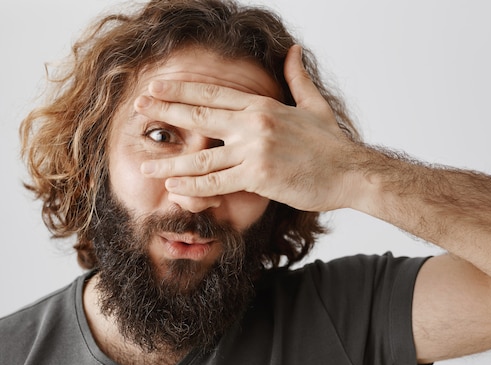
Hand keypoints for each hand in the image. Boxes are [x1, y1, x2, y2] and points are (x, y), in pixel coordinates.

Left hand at [134, 45, 360, 211]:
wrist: (352, 173)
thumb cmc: (332, 145)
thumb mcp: (313, 105)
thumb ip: (297, 78)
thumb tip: (293, 51)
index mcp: (262, 106)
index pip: (213, 93)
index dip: (182, 90)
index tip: (158, 87)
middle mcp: (254, 123)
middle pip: (200, 115)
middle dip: (166, 111)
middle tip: (138, 107)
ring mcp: (254, 150)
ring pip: (202, 156)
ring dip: (170, 162)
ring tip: (145, 165)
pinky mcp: (258, 177)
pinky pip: (216, 183)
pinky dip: (192, 188)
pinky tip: (173, 189)